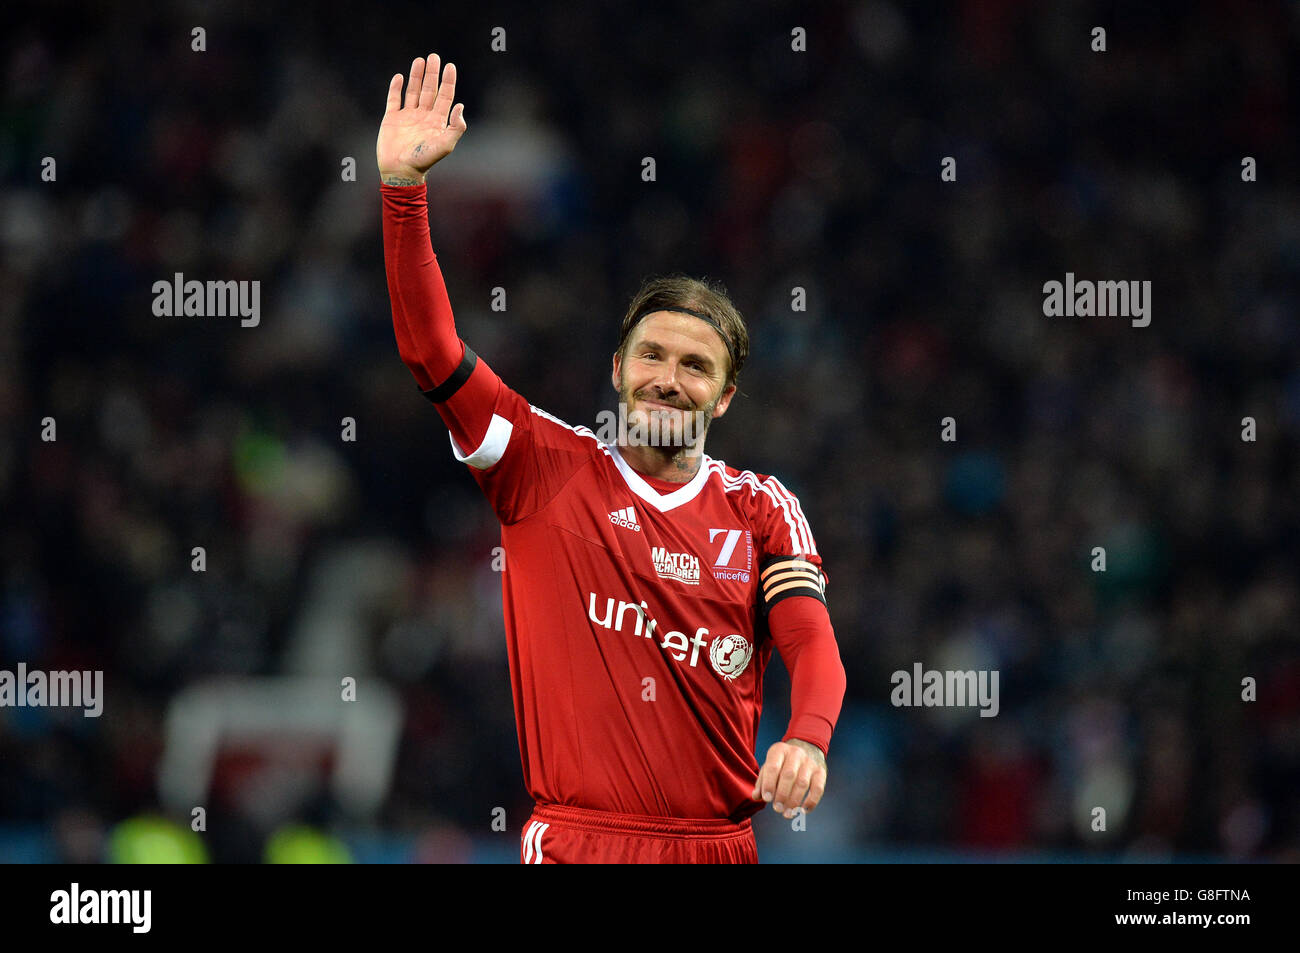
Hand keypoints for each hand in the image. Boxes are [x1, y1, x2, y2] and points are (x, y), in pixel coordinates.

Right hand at [377, 54, 467, 183]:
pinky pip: (394, 99)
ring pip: (413, 91)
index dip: (448, 81)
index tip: (450, 66)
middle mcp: (424, 116)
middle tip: (434, 57)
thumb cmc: (424, 161)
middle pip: (429, 90)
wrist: (401, 171)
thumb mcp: (445, 145)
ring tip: (419, 60)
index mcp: (437, 121)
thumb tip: (460, 106)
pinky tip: (400, 77)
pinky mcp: (392, 119)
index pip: (445, 96)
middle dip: (432, 73)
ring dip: (416, 76)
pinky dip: (396, 88)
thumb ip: (456, 127)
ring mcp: (407, 116)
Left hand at [751, 739, 826, 818]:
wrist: (807, 748)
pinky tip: (803, 811)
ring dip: (794, 801)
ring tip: (787, 814)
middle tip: (777, 809)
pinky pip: (818, 789)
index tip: (766, 799)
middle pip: (789, 775)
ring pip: (802, 783)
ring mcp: (810, 762)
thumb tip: (756, 796)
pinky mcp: (821, 772)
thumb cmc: (783, 762)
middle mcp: (796, 753)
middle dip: (782, 795)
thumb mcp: (770, 765)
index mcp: (779, 750)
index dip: (769, 784)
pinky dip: (811, 802)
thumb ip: (762, 781)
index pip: (773, 767)